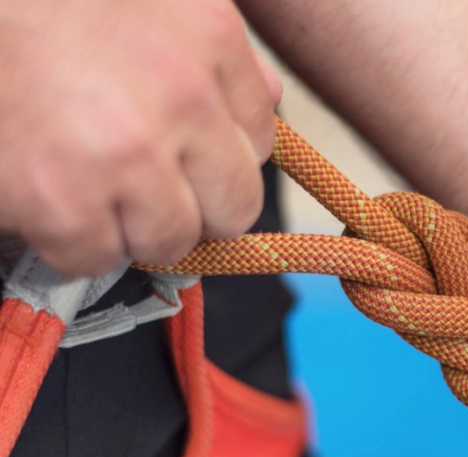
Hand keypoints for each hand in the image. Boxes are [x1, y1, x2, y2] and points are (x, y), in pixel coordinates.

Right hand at [0, 0, 281, 274]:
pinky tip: (41, 193)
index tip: (179, 154)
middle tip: (137, 183)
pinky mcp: (64, 199)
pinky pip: (96, 258)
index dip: (215, 159)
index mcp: (210, 36)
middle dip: (189, 205)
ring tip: (81, 180)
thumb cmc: (45, 3)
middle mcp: (182, 94)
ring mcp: (126, 150)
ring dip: (127, 226)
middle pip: (233, 208)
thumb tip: (265, 102)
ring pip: (169, 241)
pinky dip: (67, 241)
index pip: (261, 144)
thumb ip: (218, 53)